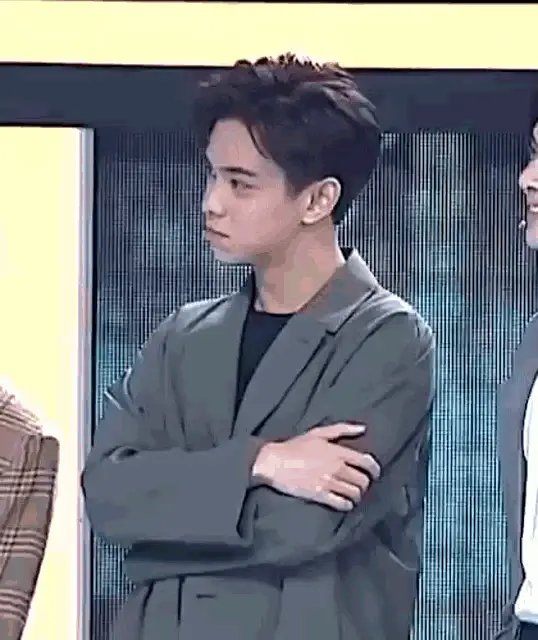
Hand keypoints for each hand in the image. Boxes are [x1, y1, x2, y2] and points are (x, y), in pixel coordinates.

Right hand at [252, 423, 380, 510]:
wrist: (274, 462)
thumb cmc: (295, 446)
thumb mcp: (319, 433)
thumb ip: (343, 429)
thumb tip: (363, 429)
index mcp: (338, 451)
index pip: (366, 462)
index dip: (375, 469)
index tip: (375, 473)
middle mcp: (336, 467)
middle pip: (363, 480)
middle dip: (365, 483)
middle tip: (361, 484)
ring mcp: (329, 482)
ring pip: (355, 494)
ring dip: (357, 495)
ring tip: (353, 494)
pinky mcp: (320, 495)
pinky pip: (342, 504)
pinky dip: (347, 505)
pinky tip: (345, 503)